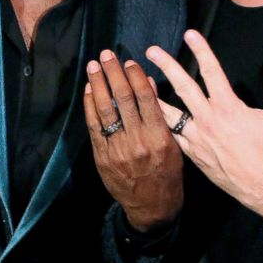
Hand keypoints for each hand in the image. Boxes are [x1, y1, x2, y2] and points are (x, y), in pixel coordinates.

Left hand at [84, 50, 182, 231]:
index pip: (146, 98)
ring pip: (105, 110)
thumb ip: (161, 115)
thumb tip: (149, 84)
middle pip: (123, 99)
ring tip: (94, 66)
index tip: (130, 61)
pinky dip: (90, 107)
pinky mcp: (103, 157)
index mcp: (159, 137)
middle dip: (114, 73)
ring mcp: (118, 150)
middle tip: (107, 55)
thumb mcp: (173, 145)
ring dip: (98, 84)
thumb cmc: (167, 174)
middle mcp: (138, 141)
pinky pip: (94, 127)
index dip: (135, 76)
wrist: (152, 207)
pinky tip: (89, 91)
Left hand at [146, 30, 262, 217]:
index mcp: (229, 108)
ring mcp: (198, 138)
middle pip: (183, 87)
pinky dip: (160, 124)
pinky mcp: (193, 154)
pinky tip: (150, 118)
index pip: (212, 72)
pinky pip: (172, 136)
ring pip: (169, 113)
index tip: (190, 35)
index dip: (201, 51)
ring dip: (154, 96)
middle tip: (152, 52)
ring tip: (139, 84)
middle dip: (167, 66)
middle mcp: (209, 120)